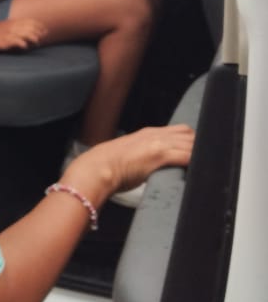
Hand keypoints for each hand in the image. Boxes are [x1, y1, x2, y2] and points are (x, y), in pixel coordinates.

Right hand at [0, 17, 47, 50]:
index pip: (30, 21)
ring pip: (25, 33)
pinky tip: (25, 46)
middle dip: (38, 32)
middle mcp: (13, 27)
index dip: (39, 25)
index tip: (45, 30)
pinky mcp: (5, 41)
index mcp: (14, 22)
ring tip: (37, 42)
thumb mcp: (8, 25)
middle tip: (42, 37)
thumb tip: (28, 32)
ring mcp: (9, 33)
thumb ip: (18, 27)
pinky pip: (15, 41)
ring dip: (33, 38)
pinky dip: (22, 43)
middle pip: (30, 27)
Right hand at [65, 125, 194, 201]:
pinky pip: (187, 156)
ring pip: (191, 143)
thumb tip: (147, 166)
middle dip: (199, 145)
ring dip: (199, 154)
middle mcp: (155, 134)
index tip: (196, 151)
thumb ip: (142, 154)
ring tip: (204, 166)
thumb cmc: (107, 165)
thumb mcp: (128, 153)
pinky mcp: (159, 155)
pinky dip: (195, 162)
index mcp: (148, 133)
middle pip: (189, 133)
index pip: (179, 130)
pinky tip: (198, 170)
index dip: (190, 140)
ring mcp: (158, 143)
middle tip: (203, 160)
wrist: (97, 168)